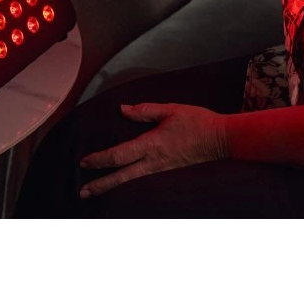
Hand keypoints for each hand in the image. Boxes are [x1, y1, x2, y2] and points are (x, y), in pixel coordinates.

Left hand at [78, 102, 229, 198]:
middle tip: (82, 193)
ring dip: (112, 187)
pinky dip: (128, 185)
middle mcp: (153, 162)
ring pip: (131, 182)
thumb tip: (123, 110)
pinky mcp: (168, 173)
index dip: (100, 159)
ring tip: (96, 193)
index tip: (84, 162)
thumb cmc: (197, 122)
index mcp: (151, 144)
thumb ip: (145, 110)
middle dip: (101, 184)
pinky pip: (143, 181)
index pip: (119, 155)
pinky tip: (123, 187)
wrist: (221, 140)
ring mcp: (161, 170)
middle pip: (122, 176)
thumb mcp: (170, 109)